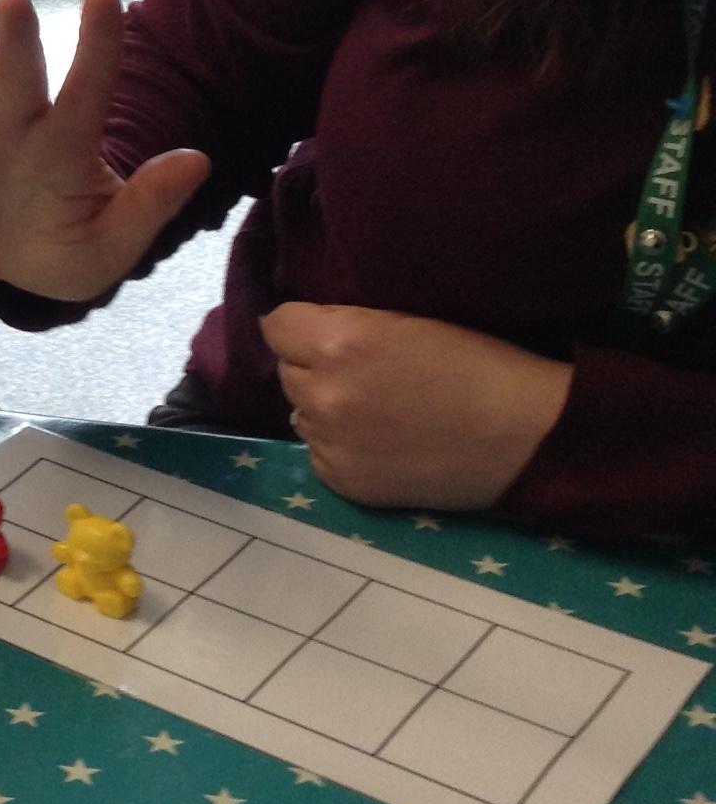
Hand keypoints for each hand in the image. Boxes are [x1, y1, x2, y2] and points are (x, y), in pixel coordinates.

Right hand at [0, 0, 211, 301]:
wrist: (8, 262)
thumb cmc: (66, 249)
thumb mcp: (109, 247)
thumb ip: (147, 207)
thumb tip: (197, 161)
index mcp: (64, 149)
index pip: (86, 92)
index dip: (97, 48)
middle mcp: (17, 127)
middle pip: (18, 77)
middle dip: (16, 42)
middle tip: (15, 1)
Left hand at [261, 303, 571, 510]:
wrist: (528, 437)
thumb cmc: (482, 366)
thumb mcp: (408, 322)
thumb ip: (347, 325)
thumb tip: (304, 332)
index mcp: (340, 341)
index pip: (276, 325)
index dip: (301, 328)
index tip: (324, 333)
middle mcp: (323, 392)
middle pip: (286, 371)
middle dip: (313, 368)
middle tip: (361, 374)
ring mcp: (330, 441)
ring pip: (300, 413)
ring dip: (323, 408)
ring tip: (374, 412)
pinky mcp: (343, 481)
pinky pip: (318, 453)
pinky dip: (339, 447)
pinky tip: (381, 445)